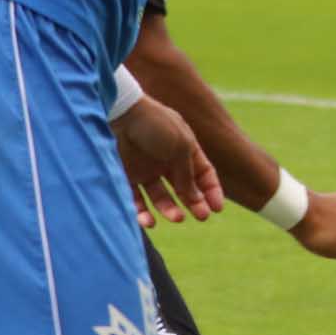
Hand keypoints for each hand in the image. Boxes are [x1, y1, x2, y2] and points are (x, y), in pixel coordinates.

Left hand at [113, 95, 223, 226]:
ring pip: (161, 197)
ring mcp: (145, 170)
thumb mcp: (181, 147)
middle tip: (201, 217)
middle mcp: (166, 161)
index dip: (212, 191)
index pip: (204, 174)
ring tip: (177, 218)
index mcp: (185, 149)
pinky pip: (135, 200)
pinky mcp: (125, 177)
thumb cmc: (155, 124)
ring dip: (170, 209)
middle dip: (194, 204)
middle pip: (184, 189)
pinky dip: (142, 213)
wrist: (118, 113)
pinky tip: (150, 220)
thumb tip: (196, 200)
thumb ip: (188, 175)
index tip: (217, 208)